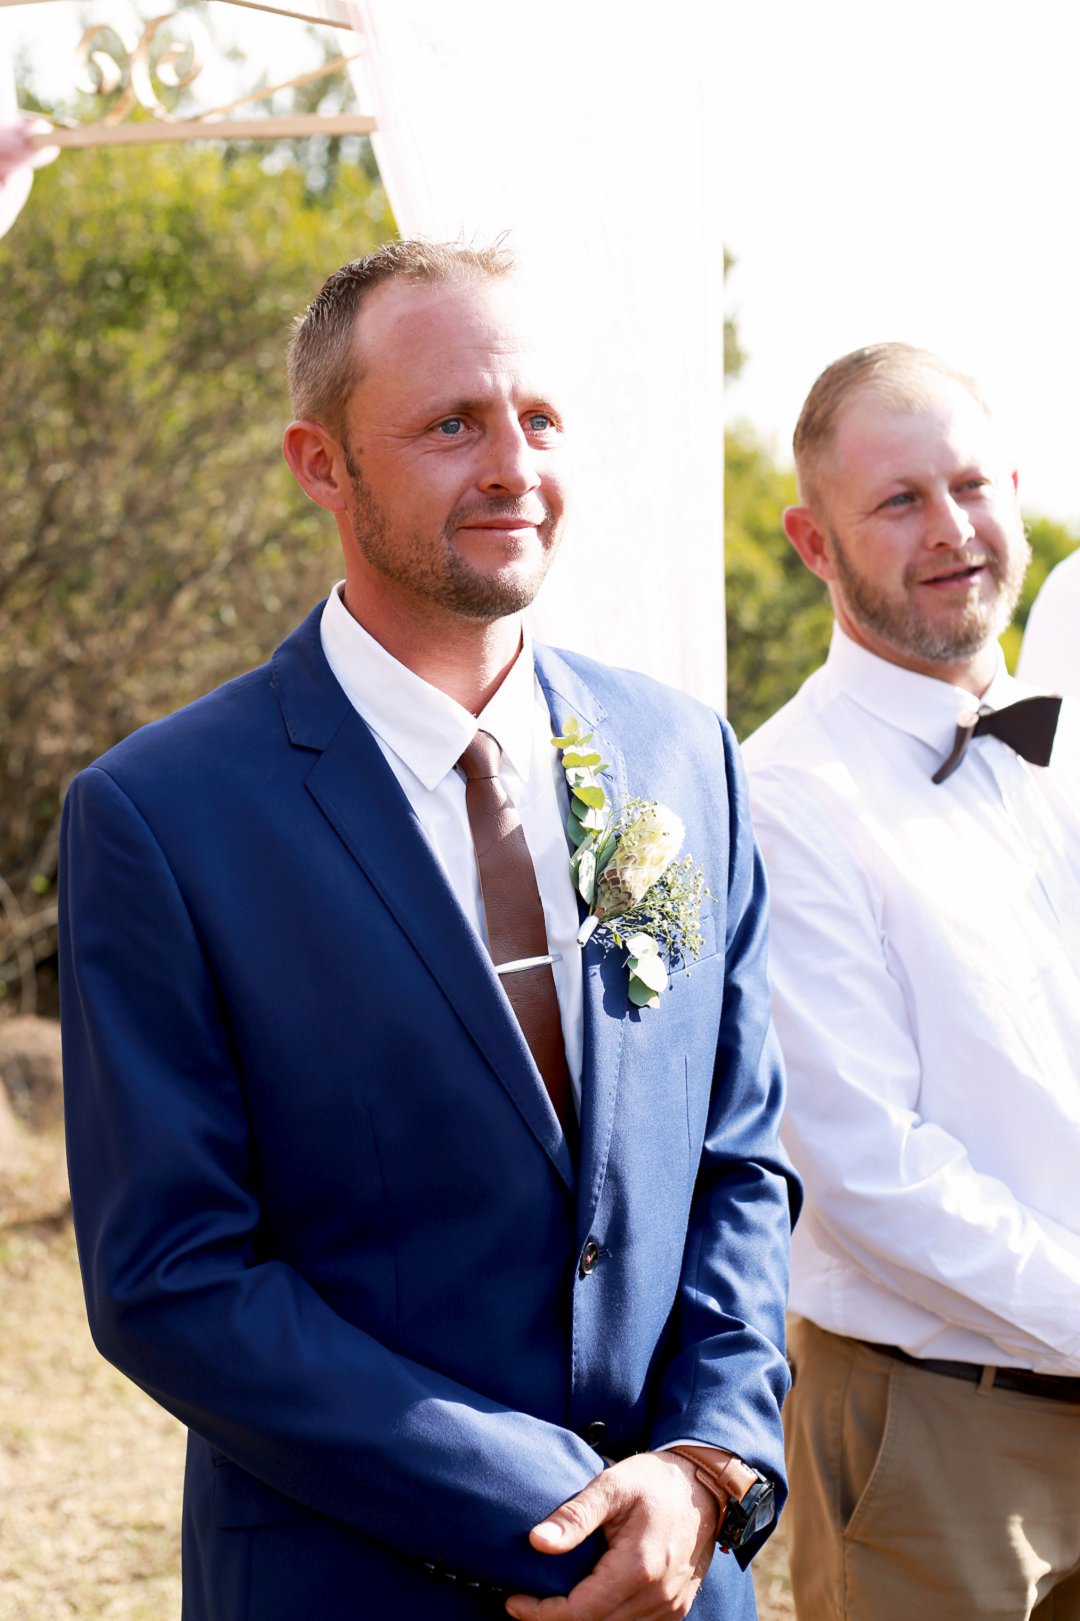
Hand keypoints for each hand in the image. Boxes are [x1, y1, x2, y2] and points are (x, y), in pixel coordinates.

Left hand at [504, 1451, 717, 1620]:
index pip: (580, 1612)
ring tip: (552, 1604)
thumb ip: (575, 1515)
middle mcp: (656, 1596)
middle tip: (526, 1605)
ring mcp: (669, 1607)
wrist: (705, 1487)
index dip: (541, 1614)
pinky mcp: (675, 1608)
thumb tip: (537, 1542)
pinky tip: (588, 1604)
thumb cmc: (656, 1481)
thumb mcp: (613, 1484)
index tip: (514, 1602)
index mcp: (638, 1567)